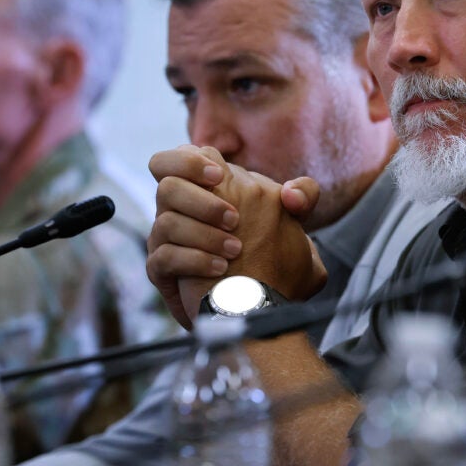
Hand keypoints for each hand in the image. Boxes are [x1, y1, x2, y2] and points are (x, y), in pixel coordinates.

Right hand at [148, 146, 325, 325]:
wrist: (258, 308)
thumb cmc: (274, 263)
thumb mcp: (297, 227)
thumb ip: (303, 198)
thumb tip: (291, 194)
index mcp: (210, 190)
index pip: (181, 157)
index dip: (192, 160)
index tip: (219, 177)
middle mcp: (183, 210)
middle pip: (167, 184)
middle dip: (201, 200)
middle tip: (234, 220)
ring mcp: (169, 240)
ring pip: (165, 221)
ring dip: (203, 234)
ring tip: (235, 251)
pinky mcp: (162, 270)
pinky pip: (163, 257)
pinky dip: (193, 260)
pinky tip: (220, 269)